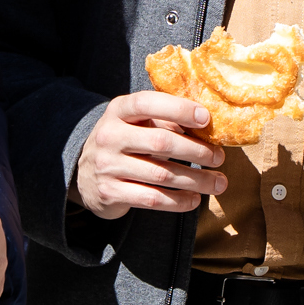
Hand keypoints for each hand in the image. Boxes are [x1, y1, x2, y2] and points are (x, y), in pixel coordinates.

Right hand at [72, 92, 227, 218]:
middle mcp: (109, 136)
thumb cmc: (124, 142)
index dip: (178, 109)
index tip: (206, 118)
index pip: (147, 103)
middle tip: (219, 157)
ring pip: (162, 175)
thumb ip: (164, 120)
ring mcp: (107, 166)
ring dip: (196, 180)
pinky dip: (178, 201)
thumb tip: (208, 126)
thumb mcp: (135, 123)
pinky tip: (194, 200)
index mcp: (118, 111)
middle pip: (161, 143)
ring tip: (219, 183)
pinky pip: (152, 199)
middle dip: (197, 151)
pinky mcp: (110, 193)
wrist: (84, 174)